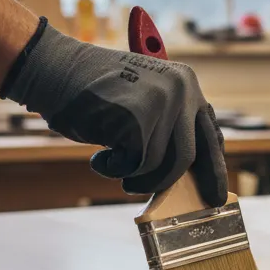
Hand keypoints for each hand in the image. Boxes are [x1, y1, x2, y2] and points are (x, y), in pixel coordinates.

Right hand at [0, 21, 226, 202]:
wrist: (54, 68)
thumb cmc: (94, 93)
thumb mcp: (144, 101)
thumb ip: (168, 126)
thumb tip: (189, 171)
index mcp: (186, 84)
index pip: (209, 134)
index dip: (213, 166)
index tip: (215, 192)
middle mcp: (181, 90)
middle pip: (189, 156)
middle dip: (172, 183)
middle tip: (169, 201)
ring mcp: (160, 102)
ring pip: (160, 165)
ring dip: (135, 176)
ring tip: (114, 165)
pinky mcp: (137, 118)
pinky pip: (135, 165)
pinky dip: (114, 170)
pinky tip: (100, 159)